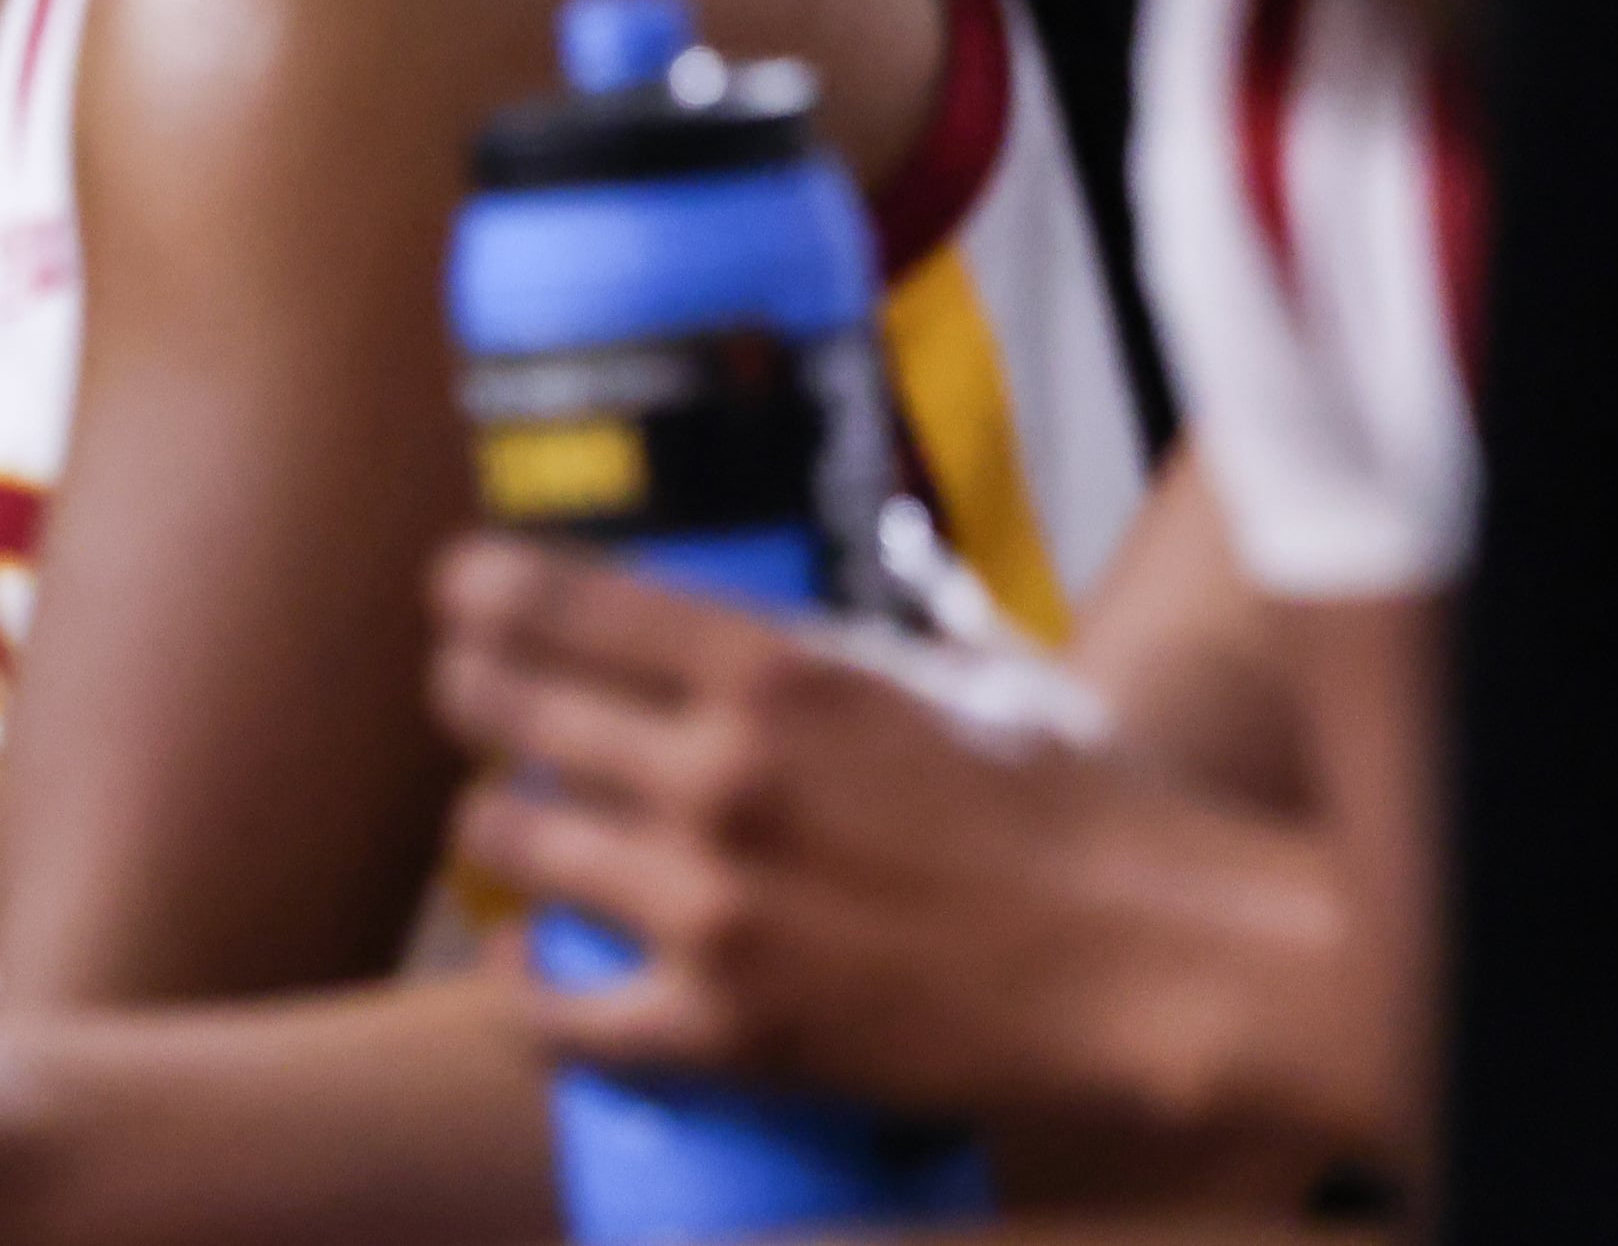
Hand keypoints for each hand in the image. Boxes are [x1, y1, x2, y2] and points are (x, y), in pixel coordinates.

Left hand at [426, 531, 1363, 1147]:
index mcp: (776, 671)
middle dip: (473, 696)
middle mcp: (720, 775)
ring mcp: (711, 905)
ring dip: (500, 833)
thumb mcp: (942, 674)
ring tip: (517, 830)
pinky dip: (526, 988)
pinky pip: (555, 1010)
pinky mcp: (723, 1029)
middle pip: (499, 707)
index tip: (462, 593)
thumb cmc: (1075, 813)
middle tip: (476, 701)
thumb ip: (823, 653)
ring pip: (504, 841)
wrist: (1155, 964)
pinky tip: (529, 967)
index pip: (555, 595)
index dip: (480, 589)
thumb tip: (743, 623)